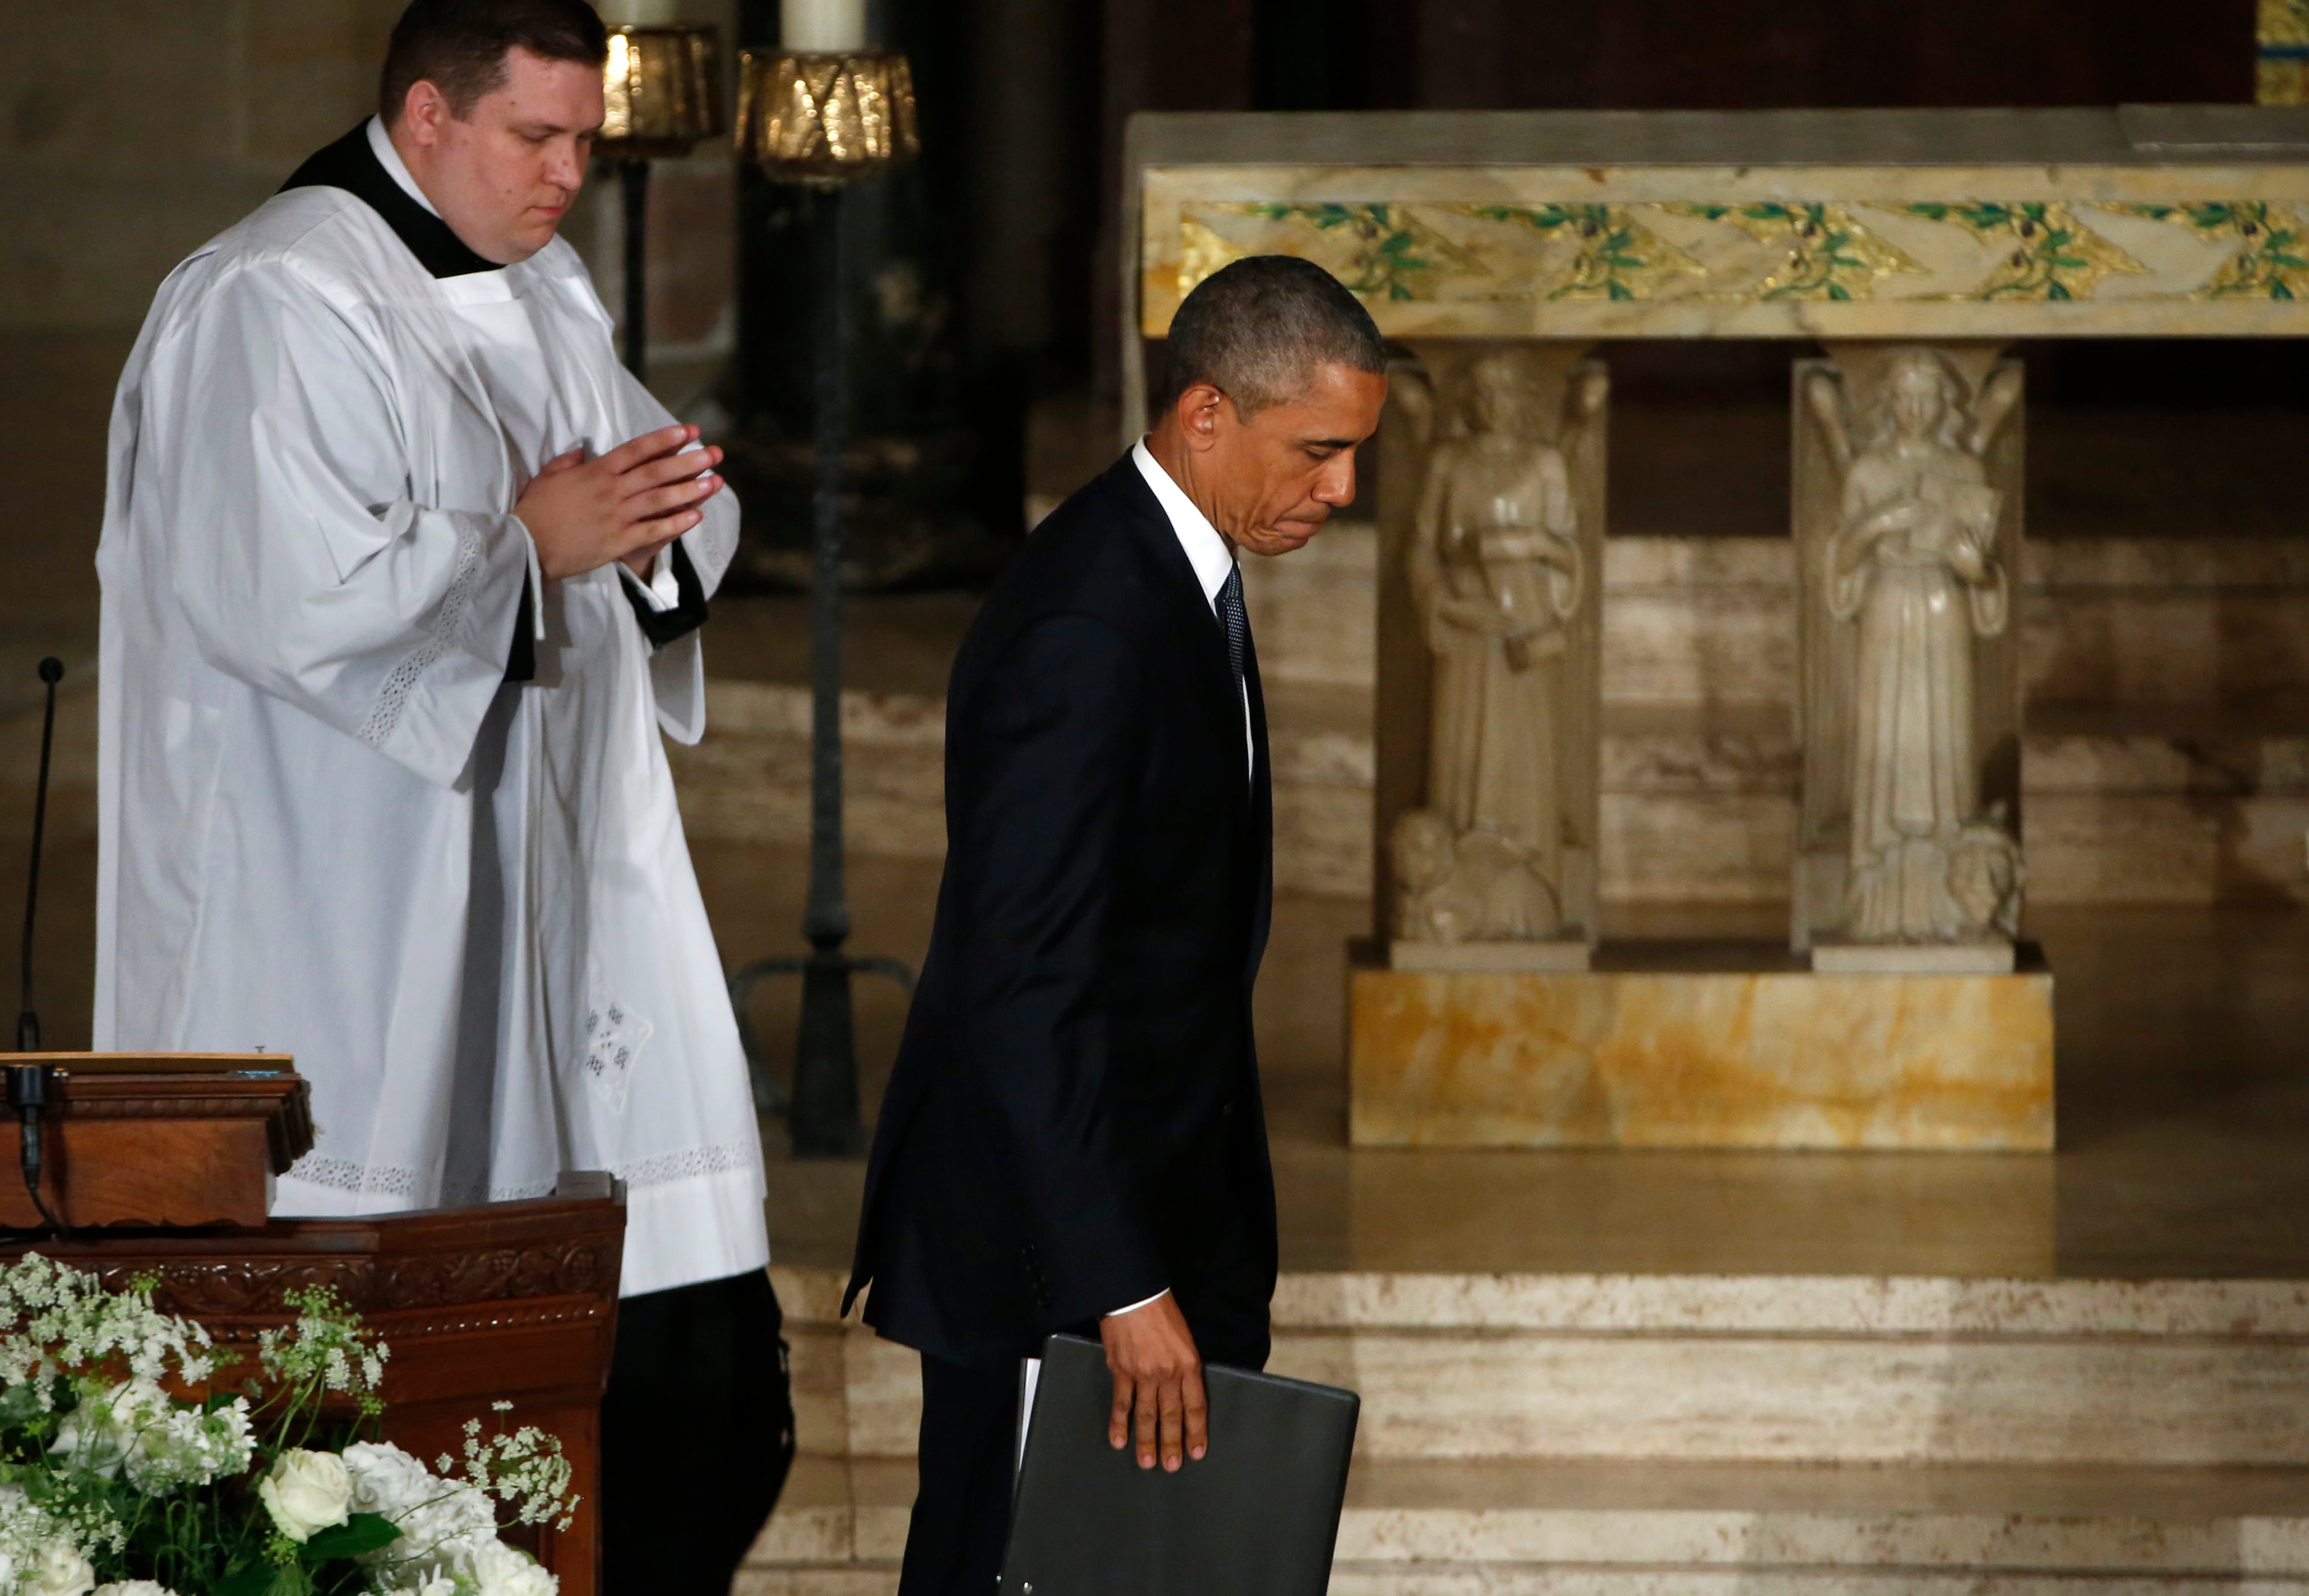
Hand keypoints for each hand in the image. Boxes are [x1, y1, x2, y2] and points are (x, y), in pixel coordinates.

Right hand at [513, 425, 723, 582]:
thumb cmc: (534, 512)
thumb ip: (567, 463)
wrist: (525, 545)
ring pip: (660, 499)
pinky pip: (653, 531)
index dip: (665, 439)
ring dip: (690, 490)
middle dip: (688, 461)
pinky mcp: (618, 541)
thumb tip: (580, 452)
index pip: (636, 450)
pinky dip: (676, 523)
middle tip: (714, 454)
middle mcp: (611, 490)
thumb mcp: (547, 478)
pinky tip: (697, 516)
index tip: (689, 432)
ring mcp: (617, 516)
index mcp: (595, 472)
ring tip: (715, 481)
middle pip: (656, 471)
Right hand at [1100, 1292, 1205, 1471]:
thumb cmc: (1161, 1311)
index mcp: (1189, 1364)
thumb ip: (1184, 1366)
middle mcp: (1168, 1373)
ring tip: (1147, 1462)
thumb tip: (1181, 1391)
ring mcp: (1143, 1374)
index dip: (1196, 1431)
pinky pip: (1122, 1402)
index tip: (1197, 1451)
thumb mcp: (1184, 1337)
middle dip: (1172, 1443)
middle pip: (1171, 1415)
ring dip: (1147, 1440)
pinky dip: (1119, 1423)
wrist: (1134, 1294)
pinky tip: (1118, 1440)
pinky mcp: (1121, 1370)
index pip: (1195, 1406)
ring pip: (1147, 1414)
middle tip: (1171, 1466)